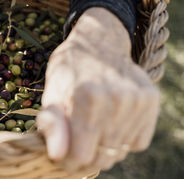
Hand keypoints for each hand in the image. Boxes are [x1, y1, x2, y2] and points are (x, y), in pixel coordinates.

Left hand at [37, 7, 159, 172]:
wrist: (99, 42)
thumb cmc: (69, 70)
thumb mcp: (51, 92)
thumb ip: (52, 124)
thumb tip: (57, 154)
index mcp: (88, 96)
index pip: (81, 155)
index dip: (68, 161)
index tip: (61, 154)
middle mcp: (118, 99)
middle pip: (103, 158)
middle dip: (85, 157)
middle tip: (75, 143)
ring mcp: (138, 100)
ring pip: (120, 152)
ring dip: (103, 148)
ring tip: (91, 128)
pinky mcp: (151, 101)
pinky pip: (138, 142)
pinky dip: (123, 139)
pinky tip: (110, 121)